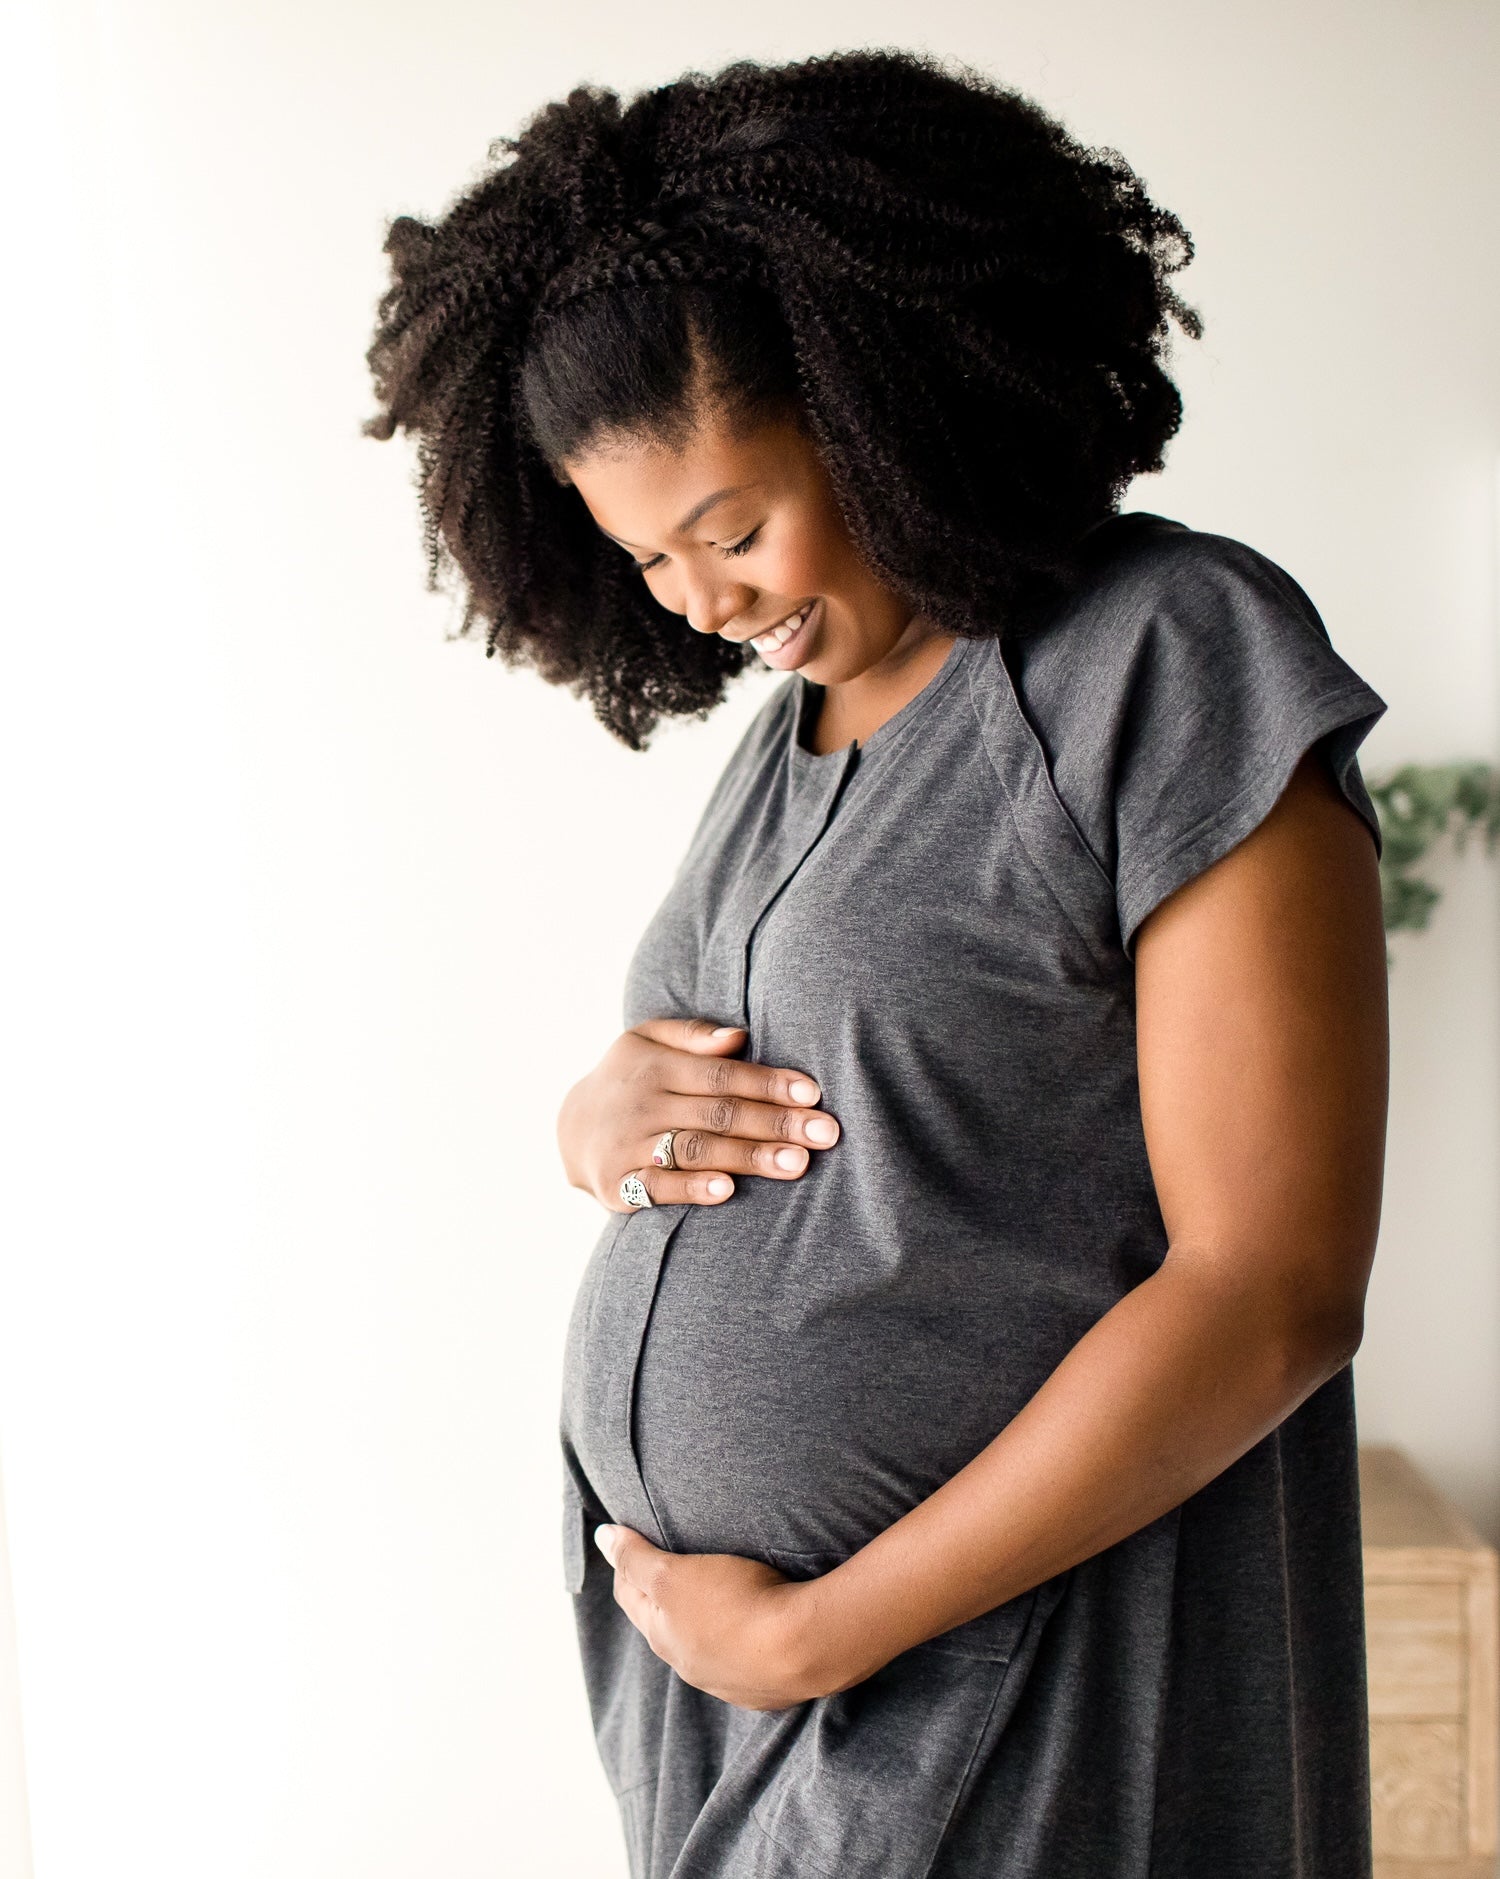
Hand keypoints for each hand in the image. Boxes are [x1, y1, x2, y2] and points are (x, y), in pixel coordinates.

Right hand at [556, 1017, 840, 1211]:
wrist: (570, 1128)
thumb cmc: (632, 1078)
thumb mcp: (648, 1041)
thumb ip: (692, 1036)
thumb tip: (739, 1037)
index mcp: (657, 1065)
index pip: (722, 1074)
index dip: (769, 1083)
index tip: (813, 1094)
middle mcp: (643, 1102)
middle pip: (718, 1113)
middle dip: (776, 1123)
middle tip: (825, 1134)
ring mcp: (628, 1144)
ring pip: (697, 1150)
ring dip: (748, 1157)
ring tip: (797, 1164)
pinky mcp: (617, 1184)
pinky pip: (658, 1188)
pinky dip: (692, 1189)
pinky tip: (728, 1190)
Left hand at [594, 1524, 824, 1709]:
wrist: (804, 1649)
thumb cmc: (734, 1604)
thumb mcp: (674, 1573)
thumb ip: (635, 1558)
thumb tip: (601, 1537)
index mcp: (662, 1637)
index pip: (630, 1595)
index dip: (627, 1564)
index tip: (632, 1539)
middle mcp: (689, 1665)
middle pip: (664, 1624)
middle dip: (660, 1595)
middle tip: (667, 1563)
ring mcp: (728, 1681)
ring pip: (703, 1646)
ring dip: (702, 1622)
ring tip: (714, 1594)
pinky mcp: (764, 1688)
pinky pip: (741, 1661)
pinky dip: (738, 1641)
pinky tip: (752, 1629)